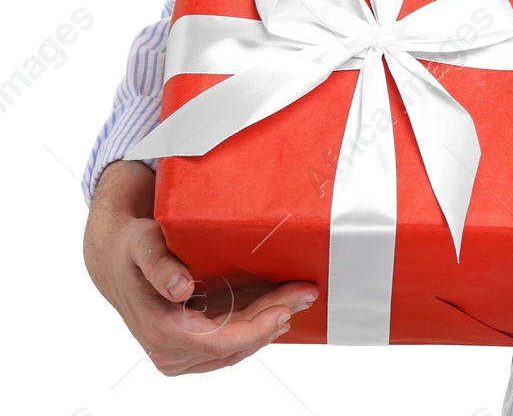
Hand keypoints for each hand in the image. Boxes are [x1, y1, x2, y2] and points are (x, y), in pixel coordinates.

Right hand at [84, 160, 318, 375]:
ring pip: (236, 346)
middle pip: (234, 344)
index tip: (285, 311)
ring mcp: (180, 353)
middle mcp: (168, 351)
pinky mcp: (191, 346)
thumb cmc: (132, 249)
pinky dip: (256, 324)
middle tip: (307, 293)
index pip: (218, 342)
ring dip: (269, 323)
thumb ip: (160, 265)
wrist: (117, 261)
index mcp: (159, 330)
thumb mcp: (143, 245)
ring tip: (299, 296)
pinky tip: (279, 304)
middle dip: (273, 320)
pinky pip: (230, 341)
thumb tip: (180, 290)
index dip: (254, 330)